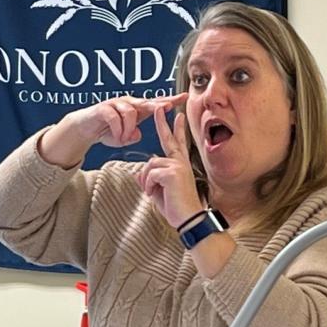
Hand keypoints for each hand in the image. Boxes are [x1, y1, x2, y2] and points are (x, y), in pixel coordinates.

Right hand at [69, 93, 187, 148]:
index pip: (156, 103)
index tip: (184, 97)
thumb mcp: (123, 137)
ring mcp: (115, 104)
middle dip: (158, 104)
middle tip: (168, 106)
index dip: (170, 100)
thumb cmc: (107, 130)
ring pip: (130, 112)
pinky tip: (117, 137)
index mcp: (137, 109)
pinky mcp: (103, 108)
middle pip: (146, 101)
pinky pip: (114, 117)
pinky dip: (118, 129)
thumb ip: (132, 136)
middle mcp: (128, 103)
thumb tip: (137, 135)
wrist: (85, 128)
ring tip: (124, 139)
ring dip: (129, 128)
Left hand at [135, 106, 203, 227]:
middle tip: (158, 107)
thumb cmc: (177, 208)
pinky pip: (150, 174)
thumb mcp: (159, 192)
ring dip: (147, 180)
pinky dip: (149, 186)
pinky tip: (156, 194)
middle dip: (162, 123)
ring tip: (154, 192)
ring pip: (150, 164)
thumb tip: (137, 176)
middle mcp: (180, 162)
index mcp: (179, 165)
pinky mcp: (172, 172)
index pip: (177, 143)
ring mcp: (178, 165)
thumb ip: (150, 181)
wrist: (188, 219)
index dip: (175, 128)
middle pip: (168, 139)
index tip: (176, 116)